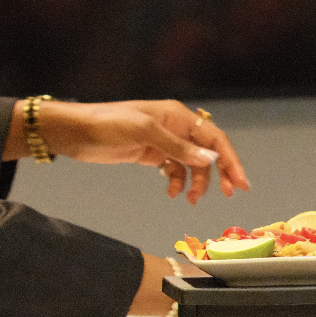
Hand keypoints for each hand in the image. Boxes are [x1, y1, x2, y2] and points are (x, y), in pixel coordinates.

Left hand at [10, 98, 249, 203]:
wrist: (75, 132)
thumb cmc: (107, 124)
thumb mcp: (142, 132)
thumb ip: (176, 146)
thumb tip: (209, 158)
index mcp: (177, 116)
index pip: (213, 137)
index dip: (230, 159)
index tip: (240, 183)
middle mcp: (174, 127)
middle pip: (207, 151)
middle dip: (219, 173)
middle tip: (226, 195)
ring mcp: (162, 142)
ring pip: (191, 164)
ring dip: (196, 182)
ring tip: (191, 200)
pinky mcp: (149, 155)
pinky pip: (173, 170)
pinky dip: (176, 182)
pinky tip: (172, 193)